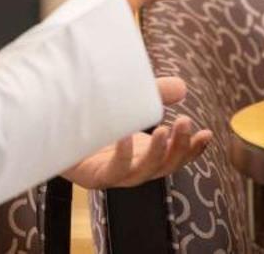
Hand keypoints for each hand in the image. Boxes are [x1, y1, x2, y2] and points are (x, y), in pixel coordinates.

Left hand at [62, 76, 211, 189]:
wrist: (55, 132)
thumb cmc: (96, 120)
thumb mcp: (129, 104)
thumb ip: (154, 95)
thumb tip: (182, 86)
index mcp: (145, 155)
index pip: (176, 158)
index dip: (193, 149)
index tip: (208, 133)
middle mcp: (133, 168)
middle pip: (164, 166)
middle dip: (179, 147)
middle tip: (186, 122)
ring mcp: (114, 175)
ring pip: (143, 172)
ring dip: (157, 153)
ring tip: (164, 130)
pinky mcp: (94, 176)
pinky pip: (113, 169)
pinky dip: (122, 154)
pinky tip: (125, 136)